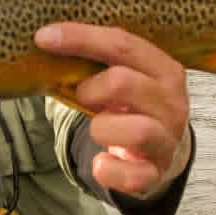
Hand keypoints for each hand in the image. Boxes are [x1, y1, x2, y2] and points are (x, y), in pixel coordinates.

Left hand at [35, 22, 189, 197]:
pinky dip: (109, 171)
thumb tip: (49, 41)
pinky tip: (100, 163)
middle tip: (84, 97)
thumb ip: (99, 60)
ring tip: (98, 128)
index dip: (79, 38)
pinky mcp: (157, 172)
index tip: (44, 38)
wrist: (162, 148)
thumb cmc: (133, 104)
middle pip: (122, 82)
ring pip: (135, 131)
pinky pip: (133, 176)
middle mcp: (172, 102)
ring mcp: (168, 139)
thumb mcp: (126, 75)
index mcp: (163, 69)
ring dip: (101, 129)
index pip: (121, 44)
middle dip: (89, 90)